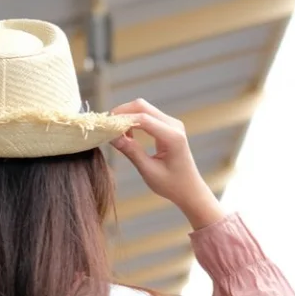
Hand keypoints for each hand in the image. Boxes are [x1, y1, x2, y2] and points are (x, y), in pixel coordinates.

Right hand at [109, 99, 223, 229]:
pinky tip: (126, 136)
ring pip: (143, 108)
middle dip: (122, 113)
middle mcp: (174, 125)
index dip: (122, 120)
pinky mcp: (168, 126)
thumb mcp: (149, 171)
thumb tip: (112, 136)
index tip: (105, 127)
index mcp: (173, 137)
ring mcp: (172, 124)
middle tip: (106, 127)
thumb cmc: (172, 185)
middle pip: (142, 107)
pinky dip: (133, 121)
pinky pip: (147, 116)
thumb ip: (132, 152)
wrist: (189, 189)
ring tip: (114, 133)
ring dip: (127, 116)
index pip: (143, 119)